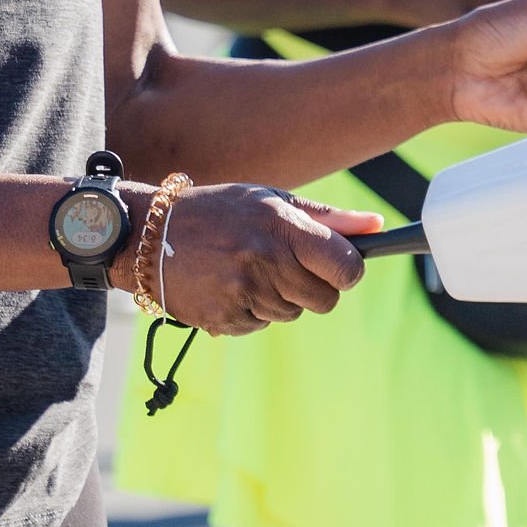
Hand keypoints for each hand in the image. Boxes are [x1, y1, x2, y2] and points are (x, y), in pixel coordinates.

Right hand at [130, 183, 377, 331]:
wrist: (148, 236)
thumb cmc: (219, 211)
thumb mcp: (270, 200)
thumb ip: (327, 218)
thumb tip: (377, 227)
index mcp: (281, 227)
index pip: (346, 268)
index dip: (348, 270)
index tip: (337, 264)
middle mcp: (265, 263)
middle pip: (326, 300)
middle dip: (316, 286)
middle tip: (286, 264)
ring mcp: (244, 295)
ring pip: (293, 314)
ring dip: (281, 298)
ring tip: (249, 269)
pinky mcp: (226, 321)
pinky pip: (262, 325)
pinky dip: (254, 311)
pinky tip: (230, 285)